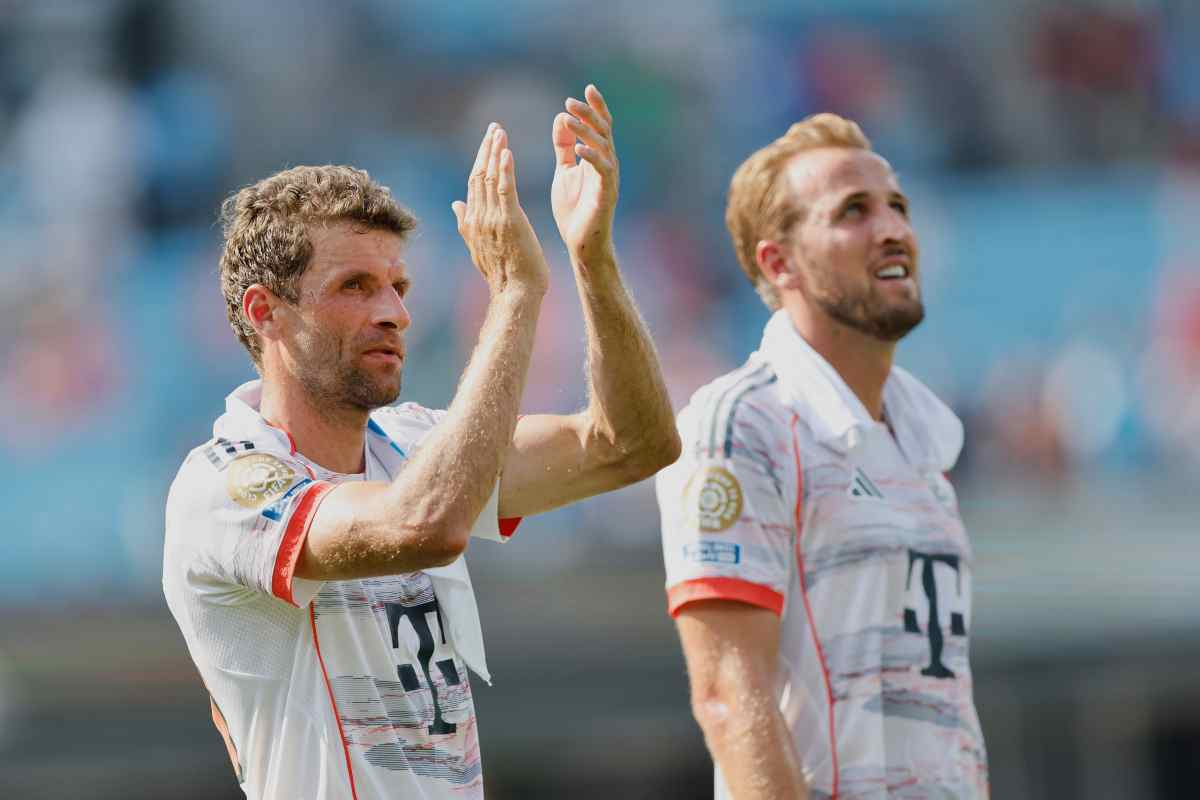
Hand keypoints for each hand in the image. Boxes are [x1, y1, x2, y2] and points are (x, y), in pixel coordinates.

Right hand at [453, 124, 549, 295]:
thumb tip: (456, 203)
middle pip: (479, 175)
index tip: (488, 141)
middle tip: (494, 128)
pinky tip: (506, 151)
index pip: (474, 183)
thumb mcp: (479, 247)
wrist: (515, 294)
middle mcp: (478, 217)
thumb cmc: (504, 275)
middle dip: (486, 149)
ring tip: (500, 132)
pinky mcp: (510, 222)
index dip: (480, 160)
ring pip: (490, 178)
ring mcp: (492, 219)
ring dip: (495, 152)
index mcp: (473, 221)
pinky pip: (505, 190)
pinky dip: (505, 169)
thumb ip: (466, 223)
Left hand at [551, 85, 618, 262]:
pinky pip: (603, 171)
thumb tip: (561, 118)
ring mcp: (609, 179)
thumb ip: (563, 147)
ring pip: (603, 147)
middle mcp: (606, 165)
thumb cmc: (574, 210)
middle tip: (571, 100)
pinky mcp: (606, 194)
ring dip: (586, 131)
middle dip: (589, 114)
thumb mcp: (564, 172)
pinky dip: (592, 158)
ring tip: (570, 118)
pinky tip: (579, 149)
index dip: (595, 108)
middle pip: (603, 131)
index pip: (599, 127)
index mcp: (596, 158)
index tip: (586, 88)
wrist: (580, 244)